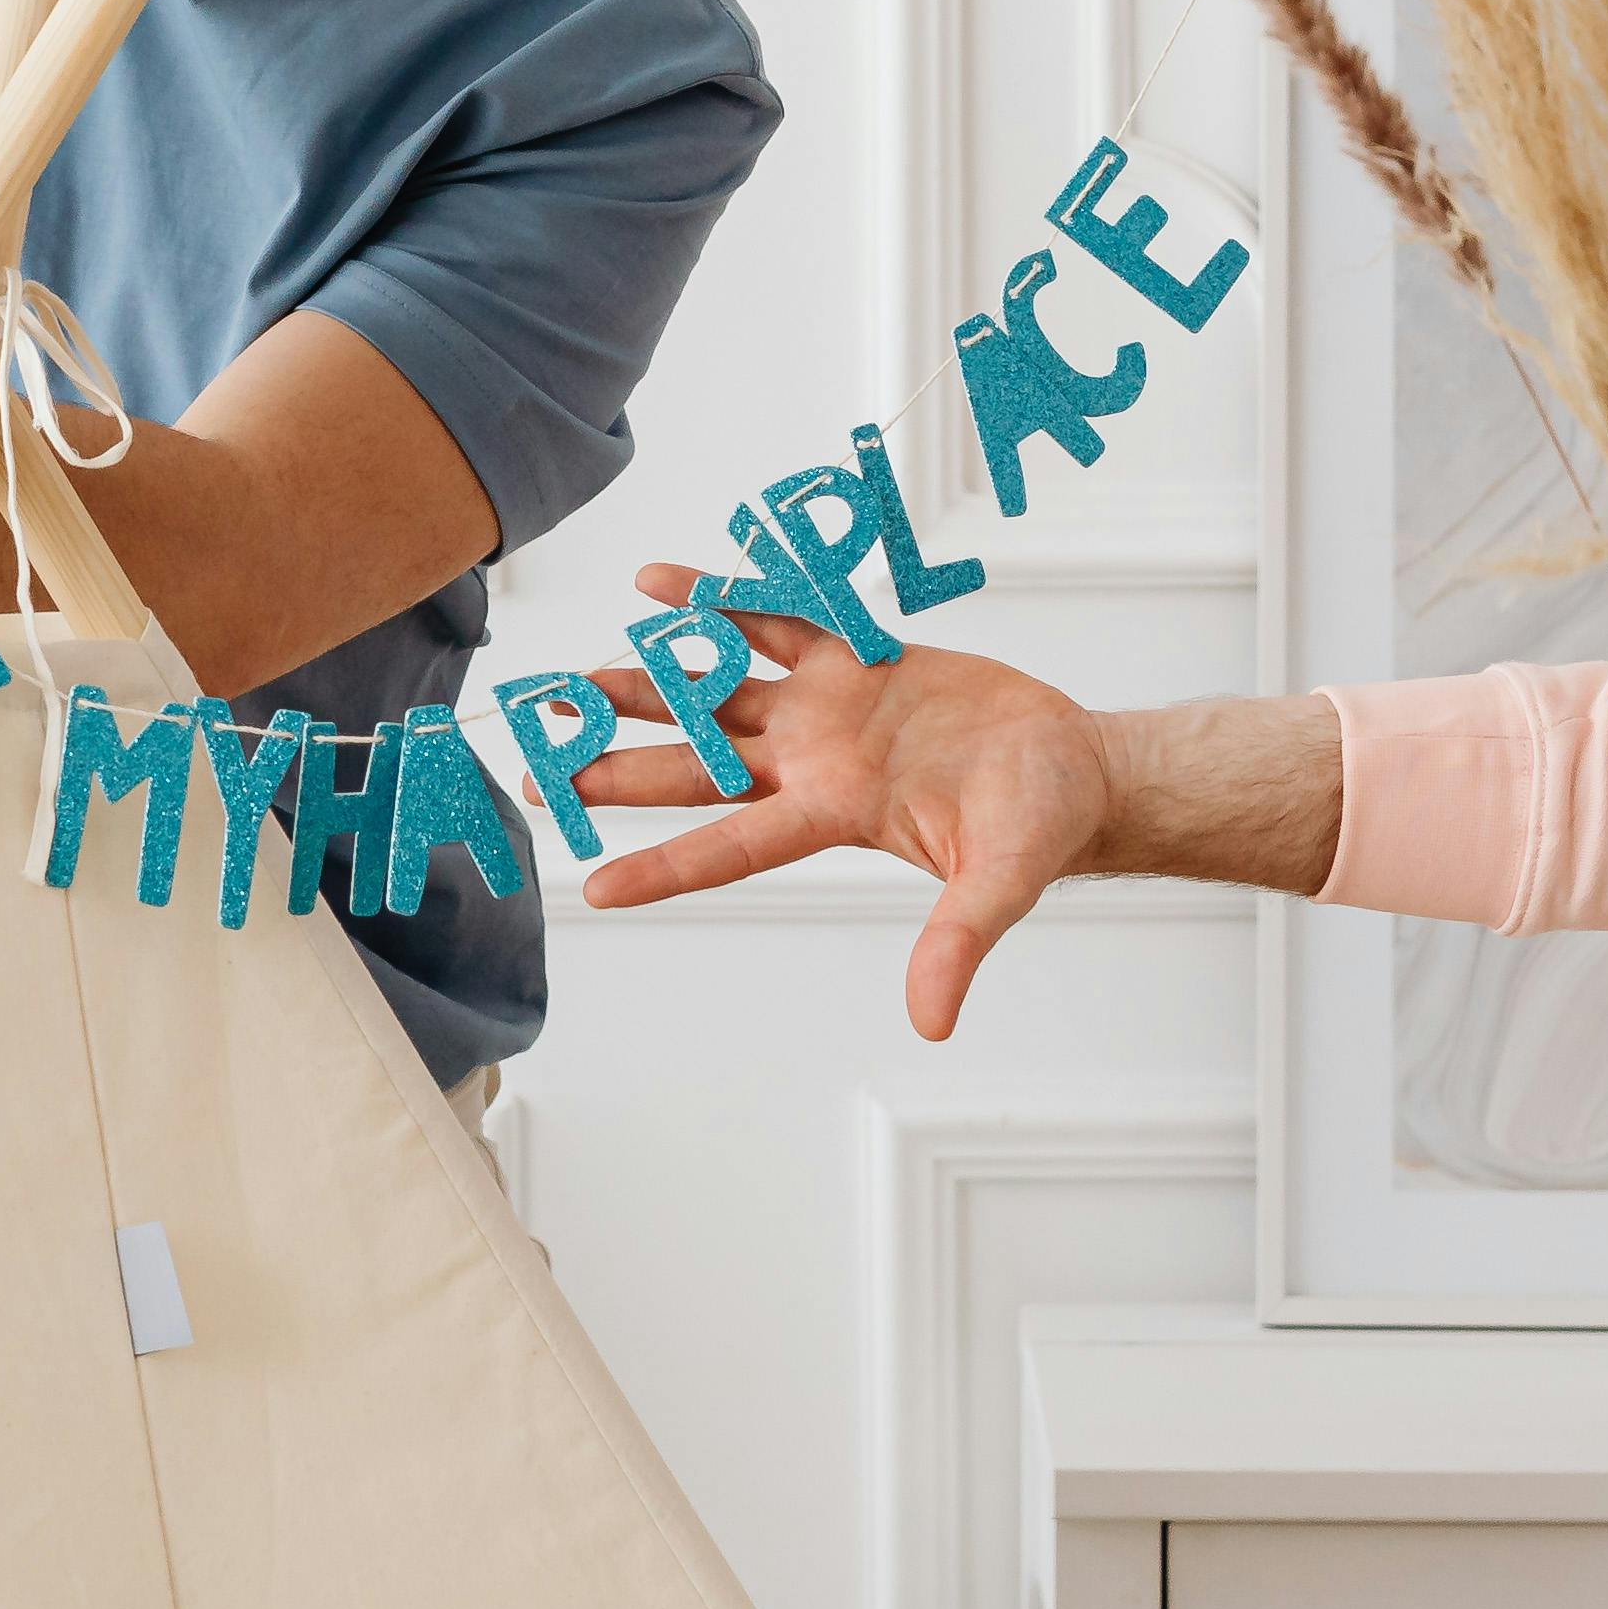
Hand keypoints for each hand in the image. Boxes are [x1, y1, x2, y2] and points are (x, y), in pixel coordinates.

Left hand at [571, 571, 1127, 1042]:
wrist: (1072, 765)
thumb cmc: (1042, 824)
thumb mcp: (1000, 882)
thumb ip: (959, 942)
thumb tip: (931, 1021)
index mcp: (835, 813)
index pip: (732, 845)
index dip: (664, 865)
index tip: (591, 890)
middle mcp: (812, 763)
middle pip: (695, 765)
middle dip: (615, 765)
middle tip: (535, 766)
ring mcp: (826, 708)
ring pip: (715, 690)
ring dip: (645, 683)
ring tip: (572, 678)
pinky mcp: (853, 657)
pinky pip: (772, 620)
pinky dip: (719, 602)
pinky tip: (657, 587)